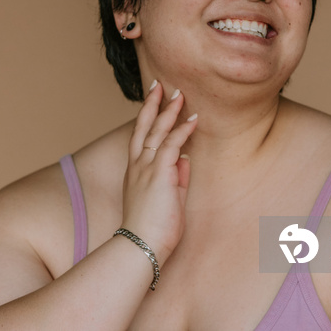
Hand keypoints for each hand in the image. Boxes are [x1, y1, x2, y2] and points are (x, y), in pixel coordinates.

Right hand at [120, 81, 196, 266]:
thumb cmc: (153, 229)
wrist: (141, 247)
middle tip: (159, 84)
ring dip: (170, 110)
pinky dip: (183, 130)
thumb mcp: (168, 198)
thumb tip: (185, 160)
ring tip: (180, 94)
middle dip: (151, 103)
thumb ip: (176, 177)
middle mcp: (138, 165)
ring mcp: (147, 167)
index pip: (140, 136)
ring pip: (157, 130)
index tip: (153, 101)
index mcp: (136, 170)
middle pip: (143, 126)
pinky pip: (172, 144)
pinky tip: (193, 120)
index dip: (146, 117)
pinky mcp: (159, 173)